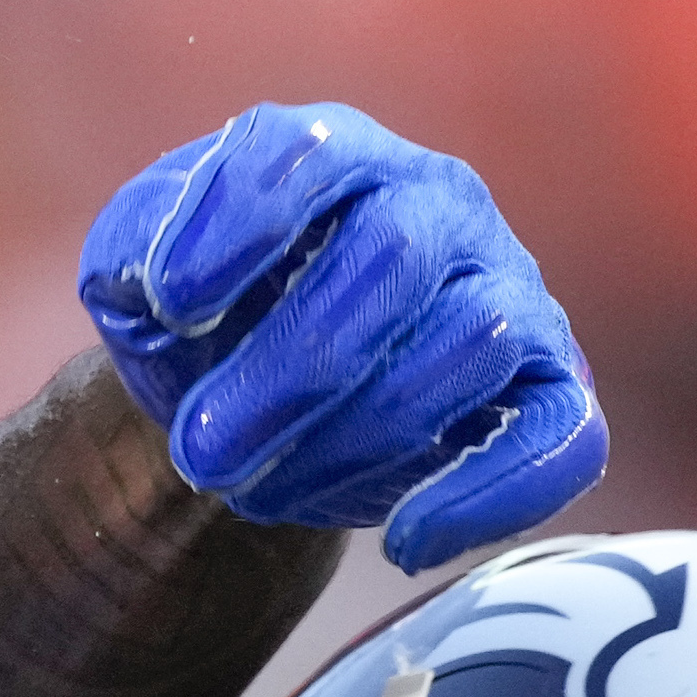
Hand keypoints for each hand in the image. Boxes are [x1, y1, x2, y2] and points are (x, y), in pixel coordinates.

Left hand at [77, 104, 604, 569]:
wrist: (267, 400)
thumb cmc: (211, 322)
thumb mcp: (139, 281)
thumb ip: (132, 258)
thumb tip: (157, 278)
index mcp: (338, 155)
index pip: (307, 155)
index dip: (239, 225)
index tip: (170, 305)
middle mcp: (439, 205)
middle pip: (394, 255)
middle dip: (289, 367)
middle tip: (201, 451)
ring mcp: (508, 291)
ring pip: (470, 342)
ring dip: (357, 436)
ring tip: (260, 494)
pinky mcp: (550, 387)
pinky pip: (564, 436)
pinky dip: (491, 495)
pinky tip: (402, 542)